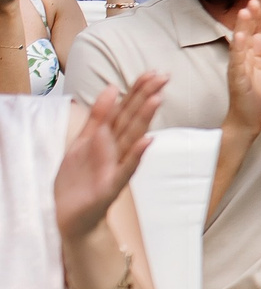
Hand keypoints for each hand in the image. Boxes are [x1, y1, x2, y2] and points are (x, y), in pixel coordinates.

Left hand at [57, 75, 164, 241]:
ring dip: (144, 119)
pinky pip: (125, 169)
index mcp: (108, 139)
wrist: (69, 215)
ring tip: (156, 100)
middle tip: (163, 77)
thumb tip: (111, 88)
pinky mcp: (110, 186)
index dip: (137, 91)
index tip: (154, 72)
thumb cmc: (78, 180)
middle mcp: (116, 150)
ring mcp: (115, 167)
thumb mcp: (82, 142)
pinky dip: (136, 156)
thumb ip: (98, 117)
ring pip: (131, 138)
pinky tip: (147, 142)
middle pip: (131, 119)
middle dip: (145, 97)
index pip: (125, 110)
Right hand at [223, 0, 260, 128]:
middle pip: (242, 36)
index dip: (254, 20)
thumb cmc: (252, 95)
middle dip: (248, 18)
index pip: (250, 35)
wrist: (247, 118)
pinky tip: (242, 38)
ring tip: (245, 12)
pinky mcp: (237, 80)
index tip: (258, 3)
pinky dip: (239, 50)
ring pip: (238, 46)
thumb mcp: (259, 69)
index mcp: (246, 58)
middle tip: (253, 0)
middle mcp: (239, 61)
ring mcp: (236, 69)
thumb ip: (259, 53)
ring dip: (241, 28)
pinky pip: (238, 63)